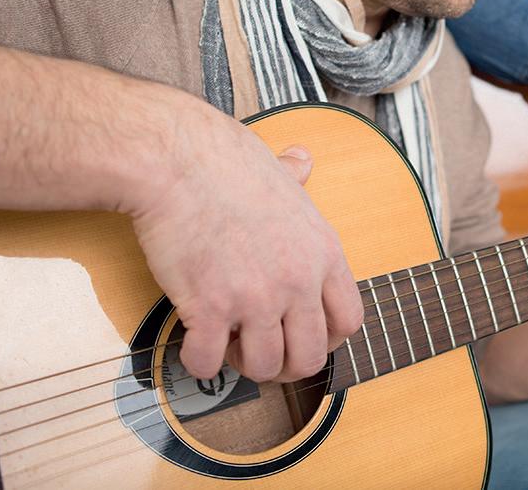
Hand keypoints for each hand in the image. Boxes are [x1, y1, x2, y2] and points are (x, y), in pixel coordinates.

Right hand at [125, 108, 363, 383]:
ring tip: (226, 339)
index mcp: (323, 252)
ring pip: (265, 368)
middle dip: (284, 364)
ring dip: (242, 363)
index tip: (300, 335)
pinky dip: (198, 360)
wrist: (178, 160)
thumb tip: (301, 159)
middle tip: (259, 348)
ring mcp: (256, 298)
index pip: (349, 321)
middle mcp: (298, 280)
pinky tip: (192, 339)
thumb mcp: (281, 172)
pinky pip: (209, 363)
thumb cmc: (225, 161)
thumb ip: (297, 175)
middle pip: (310, 357)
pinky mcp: (210, 308)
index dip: (326, 339)